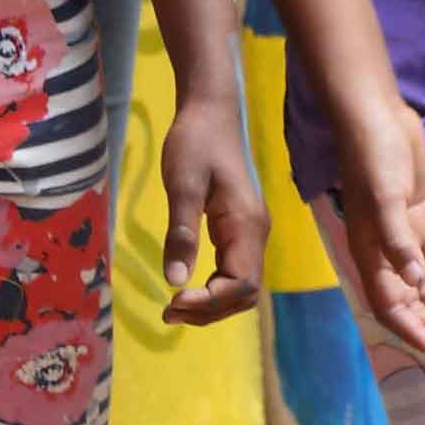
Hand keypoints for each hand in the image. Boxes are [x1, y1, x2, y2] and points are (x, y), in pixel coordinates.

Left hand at [156, 96, 266, 325]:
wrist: (210, 113)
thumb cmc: (195, 143)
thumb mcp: (182, 185)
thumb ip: (181, 233)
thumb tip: (174, 282)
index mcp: (247, 225)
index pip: (240, 284)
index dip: (209, 302)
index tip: (172, 301)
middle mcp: (256, 234)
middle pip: (245, 293)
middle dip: (209, 310)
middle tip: (167, 311)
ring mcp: (251, 233)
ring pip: (241, 287)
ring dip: (211, 305)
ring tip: (173, 307)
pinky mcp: (240, 231)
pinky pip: (234, 273)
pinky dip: (212, 291)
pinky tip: (185, 291)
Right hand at [336, 92, 424, 363]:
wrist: (378, 120)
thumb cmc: (374, 159)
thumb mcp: (385, 200)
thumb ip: (399, 241)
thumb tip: (414, 281)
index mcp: (369, 254)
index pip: (390, 306)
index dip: (413, 331)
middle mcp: (385, 253)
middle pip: (413, 301)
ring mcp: (403, 237)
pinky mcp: (418, 219)